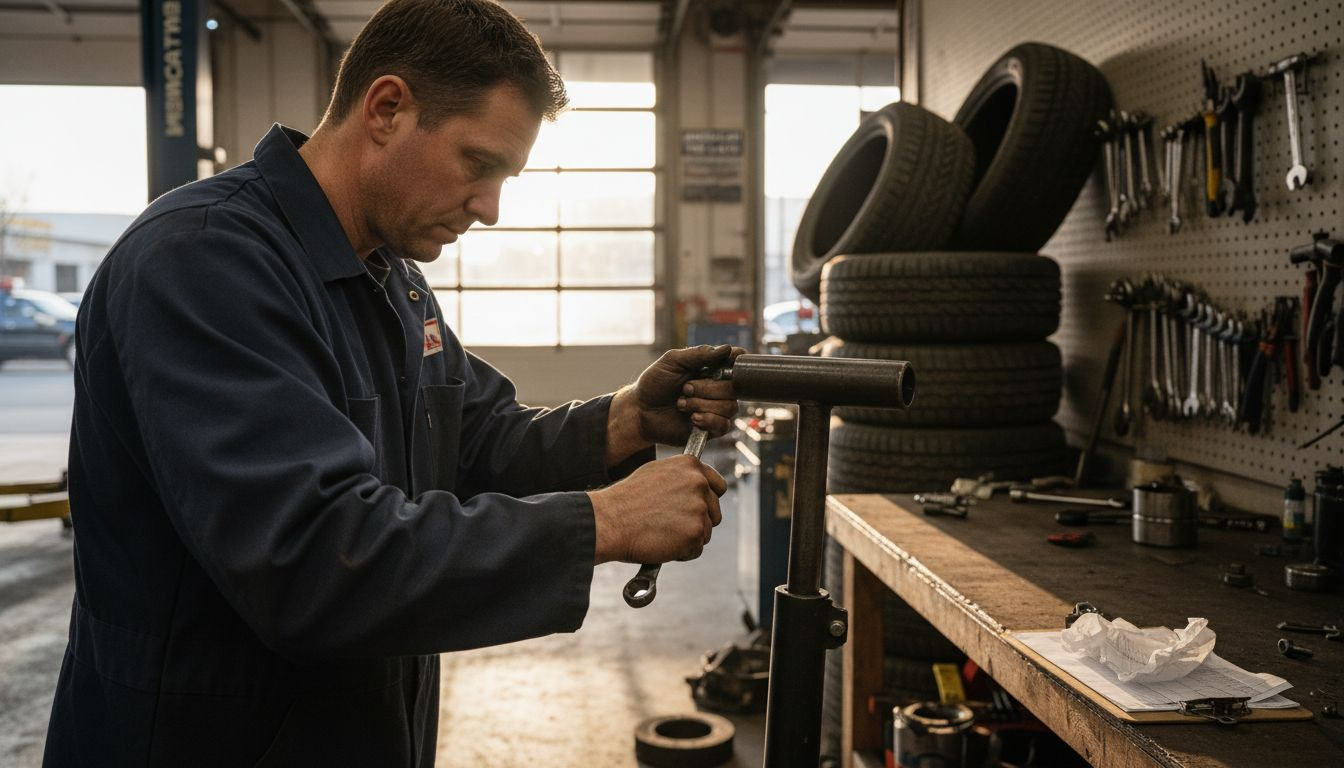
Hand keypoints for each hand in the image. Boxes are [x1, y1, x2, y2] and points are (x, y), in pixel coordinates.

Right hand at [588, 455, 727, 563]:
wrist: (610, 521)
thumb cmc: (626, 501)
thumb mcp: (655, 474)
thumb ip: (680, 478)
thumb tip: (696, 487)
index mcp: (690, 465)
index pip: (718, 486)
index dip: (708, 500)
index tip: (698, 509)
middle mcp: (699, 483)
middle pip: (714, 512)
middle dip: (698, 522)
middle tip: (672, 526)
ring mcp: (699, 508)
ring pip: (705, 532)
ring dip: (688, 538)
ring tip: (661, 533)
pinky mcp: (695, 532)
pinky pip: (696, 549)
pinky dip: (682, 553)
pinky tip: (662, 544)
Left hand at [633, 344, 745, 445]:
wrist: (640, 410)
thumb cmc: (655, 383)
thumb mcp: (673, 361)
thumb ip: (699, 354)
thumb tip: (727, 349)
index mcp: (711, 369)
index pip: (737, 363)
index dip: (737, 362)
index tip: (729, 361)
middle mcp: (717, 389)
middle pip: (734, 389)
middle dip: (708, 389)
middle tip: (685, 388)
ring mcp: (715, 409)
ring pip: (730, 407)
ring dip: (703, 404)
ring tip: (682, 403)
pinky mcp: (710, 429)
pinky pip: (723, 425)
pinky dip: (707, 420)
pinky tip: (692, 418)